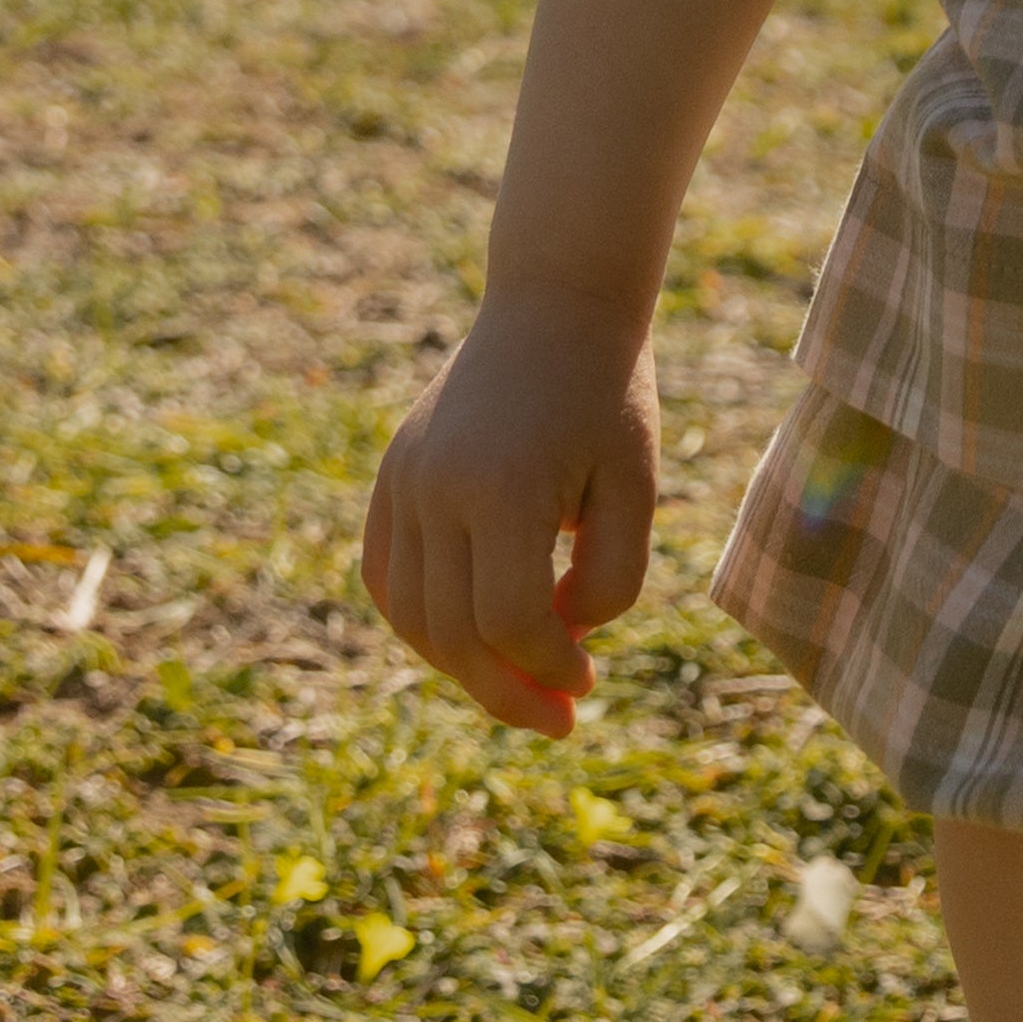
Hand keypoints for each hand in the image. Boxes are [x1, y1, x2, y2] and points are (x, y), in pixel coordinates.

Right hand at [362, 284, 658, 735]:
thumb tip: (557, 638)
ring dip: (461, 667)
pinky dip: (420, 622)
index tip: (589, 681)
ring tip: (519, 681)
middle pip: (453, 633)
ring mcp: (404, 479)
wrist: (555, 304)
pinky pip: (386, 575)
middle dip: (507, 692)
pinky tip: (470, 640)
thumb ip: (610, 577)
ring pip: (411, 615)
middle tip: (560, 717)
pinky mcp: (392, 474)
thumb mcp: (637, 484)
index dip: (549, 668)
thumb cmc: (610, 396)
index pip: (509, 621)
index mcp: (503, 484)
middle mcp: (436, 485)